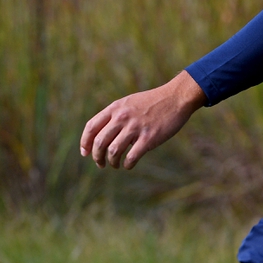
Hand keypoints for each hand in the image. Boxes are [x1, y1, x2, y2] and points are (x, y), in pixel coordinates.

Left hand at [80, 71, 205, 169]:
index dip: (85, 142)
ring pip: (113, 152)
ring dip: (112, 162)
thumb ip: (116, 115)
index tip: (85, 153)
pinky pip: (131, 157)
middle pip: (99, 142)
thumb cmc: (154, 102)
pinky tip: (129, 165)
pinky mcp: (149, 137)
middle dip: (97, 157)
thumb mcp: (130, 103)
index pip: (91, 127)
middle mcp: (123, 117)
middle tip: (101, 164)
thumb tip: (102, 136)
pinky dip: (127, 164)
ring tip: (116, 165)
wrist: (177, 97)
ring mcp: (136, 127)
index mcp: (116, 108)